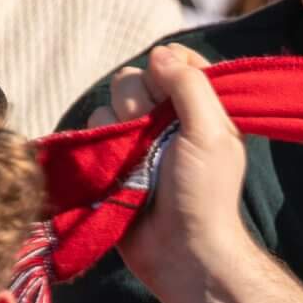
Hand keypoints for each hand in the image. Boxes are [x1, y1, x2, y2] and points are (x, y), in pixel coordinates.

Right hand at [91, 44, 256, 297]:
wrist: (180, 249)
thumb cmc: (204, 193)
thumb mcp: (211, 133)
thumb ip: (190, 87)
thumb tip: (162, 54)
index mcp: (201, 110)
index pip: (177, 63)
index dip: (167, 69)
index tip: (172, 90)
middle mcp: (167, 120)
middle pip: (134, 78)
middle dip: (138, 102)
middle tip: (154, 134)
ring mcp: (136, 140)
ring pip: (108, 104)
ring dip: (116, 126)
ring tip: (135, 160)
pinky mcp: (111, 160)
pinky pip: (90, 131)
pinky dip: (96, 144)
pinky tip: (112, 166)